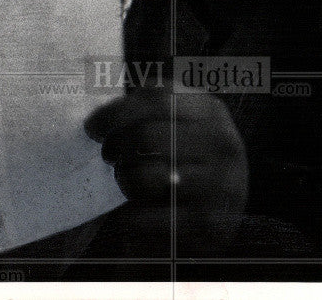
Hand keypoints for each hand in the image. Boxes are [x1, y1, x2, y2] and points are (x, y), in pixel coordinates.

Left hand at [85, 88, 247, 254]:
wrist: (228, 209)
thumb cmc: (191, 156)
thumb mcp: (182, 121)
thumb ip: (147, 108)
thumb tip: (98, 117)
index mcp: (210, 111)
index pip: (155, 99)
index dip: (115, 112)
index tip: (93, 127)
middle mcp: (221, 144)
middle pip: (146, 136)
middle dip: (115, 146)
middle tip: (108, 155)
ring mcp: (220, 184)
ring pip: (145, 177)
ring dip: (124, 180)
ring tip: (126, 180)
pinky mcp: (210, 223)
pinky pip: (149, 216)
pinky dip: (131, 215)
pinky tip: (132, 211)